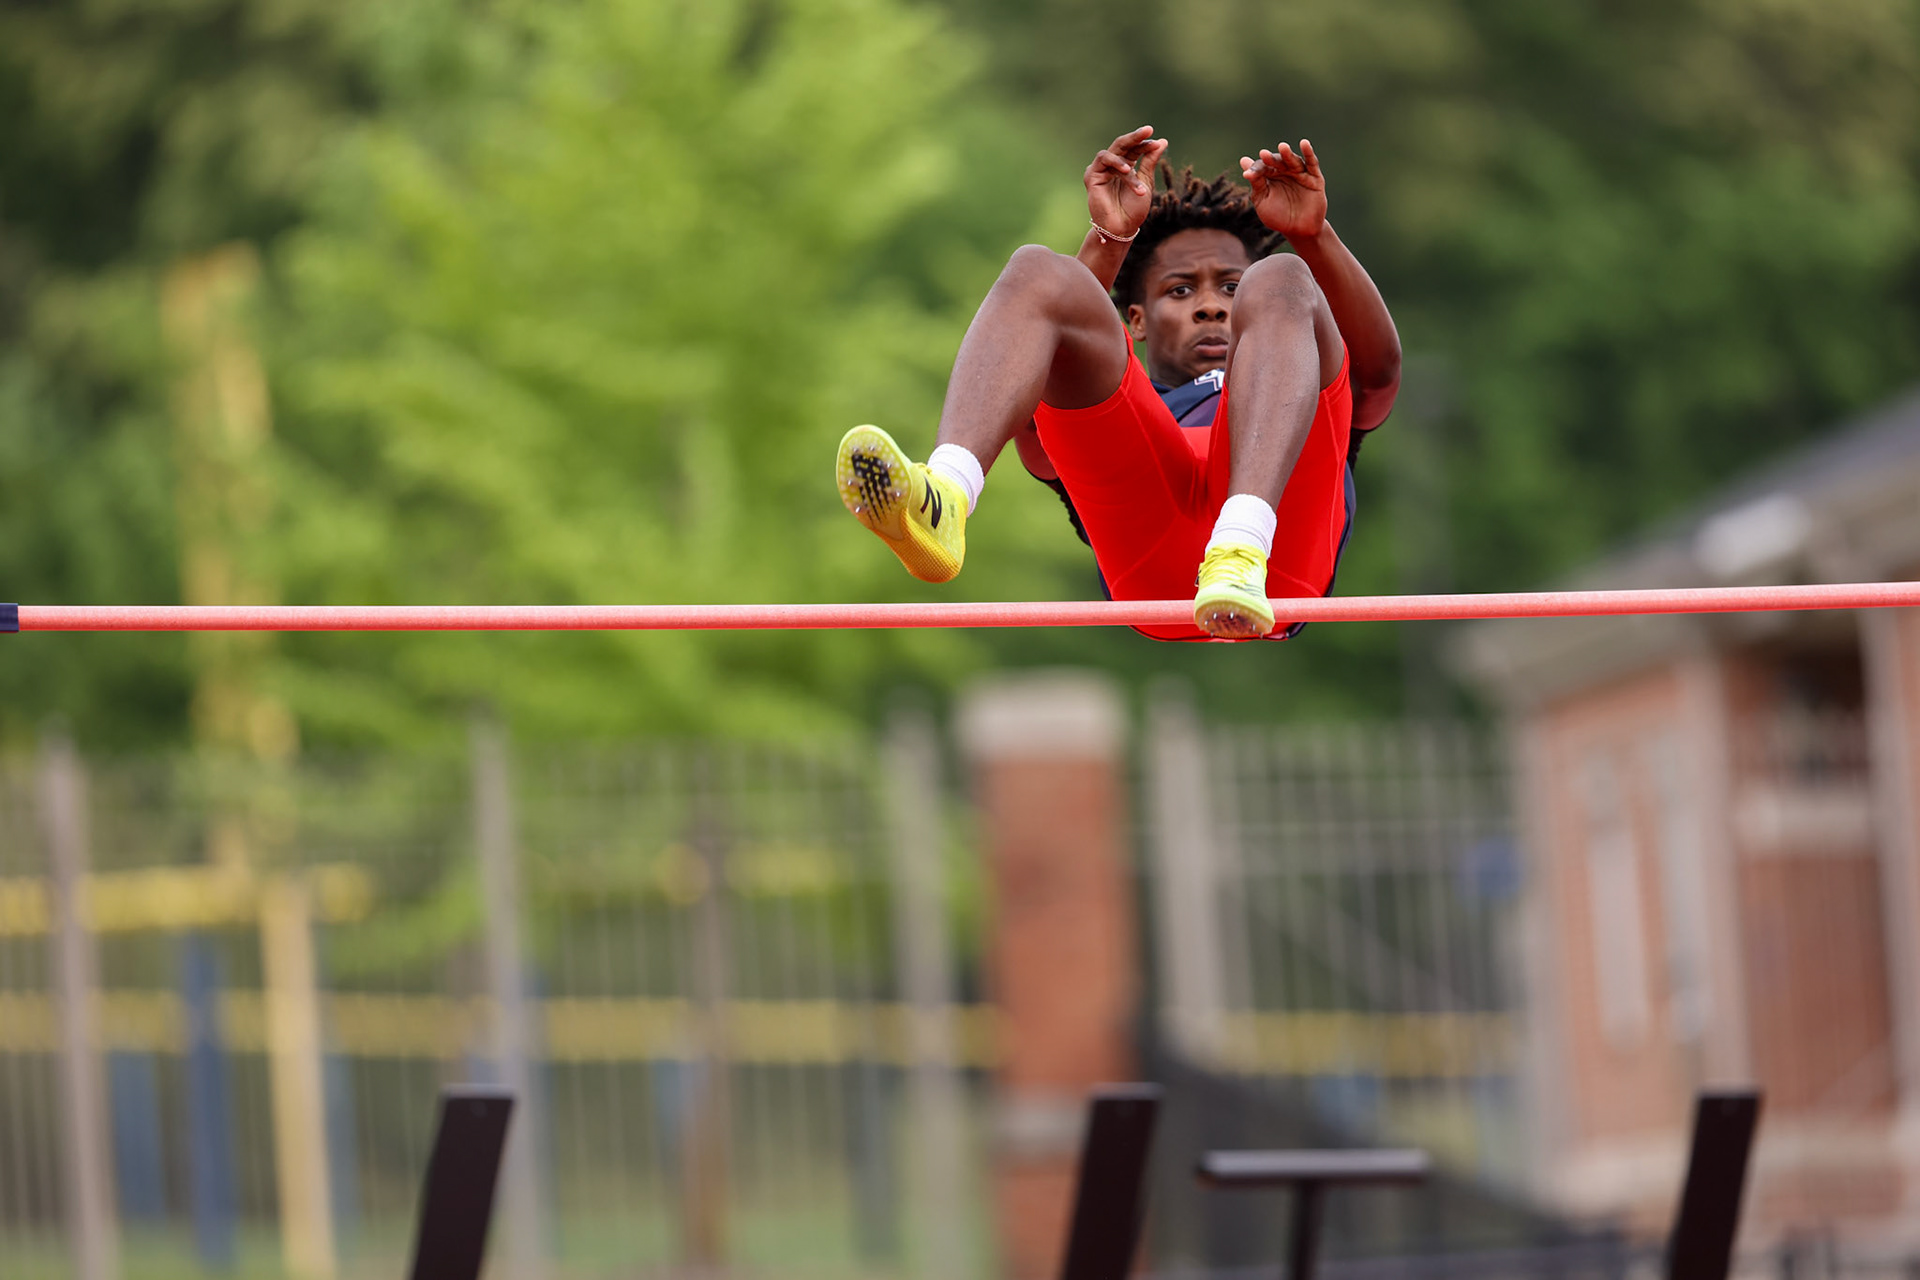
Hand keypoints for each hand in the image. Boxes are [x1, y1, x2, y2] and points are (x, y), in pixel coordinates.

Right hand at [1085, 126, 1167, 240]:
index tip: (1158, 143)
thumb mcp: (1146, 182)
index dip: (1146, 144)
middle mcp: (1112, 166)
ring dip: (1126, 158)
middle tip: (1147, 131)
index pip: (1135, 149)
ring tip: (1134, 171)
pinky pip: (1103, 161)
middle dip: (1135, 137)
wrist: (1122, 228)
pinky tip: (1126, 170)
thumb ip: (1150, 162)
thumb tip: (1162, 141)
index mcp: (1126, 166)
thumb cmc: (1134, 209)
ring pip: (1114, 152)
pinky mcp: (1092, 176)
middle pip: (1123, 144)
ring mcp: (1101, 170)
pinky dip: (1116, 163)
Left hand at [1241, 139, 1327, 240]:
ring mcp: (1300, 174)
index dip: (1255, 170)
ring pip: (1293, 161)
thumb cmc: (1277, 216)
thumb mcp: (1263, 200)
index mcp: (1270, 176)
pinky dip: (1309, 153)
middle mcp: (1285, 172)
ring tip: (1282, 147)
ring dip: (1287, 154)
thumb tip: (1243, 161)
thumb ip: (1256, 182)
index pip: (1262, 168)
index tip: (1248, 175)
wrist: (1298, 231)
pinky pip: (1312, 164)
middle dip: (1271, 159)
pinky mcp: (1314, 178)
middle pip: (1277, 162)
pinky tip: (1304, 144)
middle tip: (1263, 155)